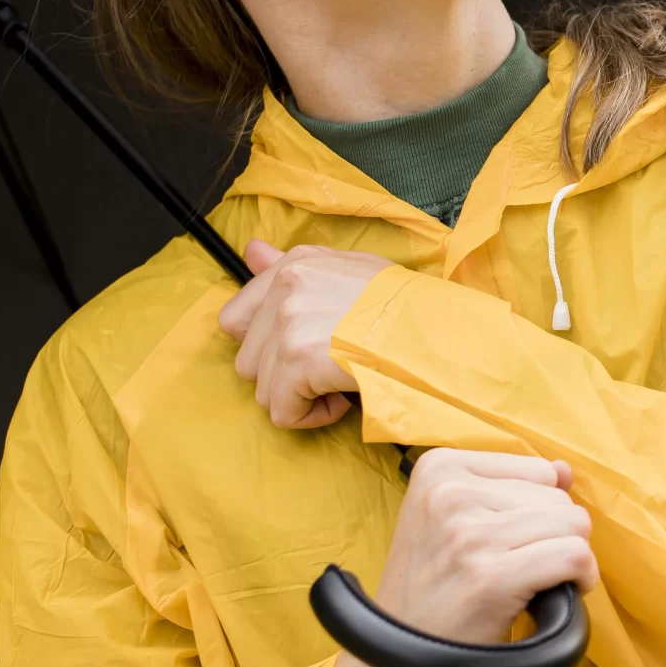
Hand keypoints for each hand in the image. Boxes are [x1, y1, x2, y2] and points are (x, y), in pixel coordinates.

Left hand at [217, 238, 393, 428]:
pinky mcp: (296, 363)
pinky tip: (342, 397)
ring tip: (339, 380)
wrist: (431, 328)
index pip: (235, 318)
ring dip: (300, 396)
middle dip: (284, 375)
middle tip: (327, 368)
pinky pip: (282, 412)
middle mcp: (284, 292)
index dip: (263, 345)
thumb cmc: (400, 303)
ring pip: (265, 390)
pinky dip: (312, 415)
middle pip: (248, 361)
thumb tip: (250, 251)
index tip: (299, 350)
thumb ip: (292, 265)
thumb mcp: (347, 268)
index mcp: (293, 266)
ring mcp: (287, 327)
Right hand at [371, 448, 598, 647]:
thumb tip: (565, 470)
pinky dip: (581, 576)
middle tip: (522, 568)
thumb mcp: (450, 522)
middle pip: (559, 497)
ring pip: (573, 523)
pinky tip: (559, 593)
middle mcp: (450, 493)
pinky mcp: (491, 576)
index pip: (539, 470)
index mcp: (438, 468)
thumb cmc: (430, 591)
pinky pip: (574, 556)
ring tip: (536, 580)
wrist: (397, 661)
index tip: (514, 542)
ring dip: (570, 556)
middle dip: (555, 535)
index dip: (539, 511)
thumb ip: (510, 489)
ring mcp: (469, 534)